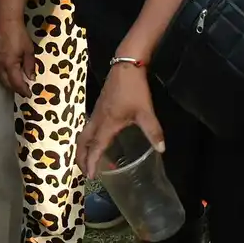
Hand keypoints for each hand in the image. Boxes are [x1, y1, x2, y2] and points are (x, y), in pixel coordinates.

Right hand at [0, 19, 35, 96]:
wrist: (6, 22)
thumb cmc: (19, 35)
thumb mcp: (28, 50)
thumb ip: (30, 66)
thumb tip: (31, 78)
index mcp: (10, 65)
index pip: (17, 83)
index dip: (23, 90)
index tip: (30, 94)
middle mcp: (1, 66)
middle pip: (8, 84)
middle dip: (16, 89)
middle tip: (26, 92)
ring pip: (3, 79)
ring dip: (11, 84)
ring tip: (21, 86)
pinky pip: (1, 73)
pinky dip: (7, 78)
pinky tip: (13, 76)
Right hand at [76, 64, 163, 180]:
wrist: (126, 65)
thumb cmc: (134, 89)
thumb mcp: (145, 111)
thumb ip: (153, 131)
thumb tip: (162, 149)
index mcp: (107, 123)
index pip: (95, 147)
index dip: (92, 163)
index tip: (91, 177)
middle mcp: (97, 120)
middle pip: (82, 142)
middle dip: (81, 158)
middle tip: (86, 171)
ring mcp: (96, 112)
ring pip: (84, 134)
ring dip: (84, 148)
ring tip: (90, 160)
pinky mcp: (99, 106)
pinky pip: (89, 127)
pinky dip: (89, 139)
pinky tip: (99, 141)